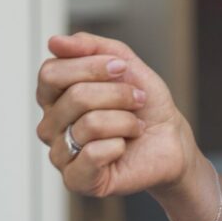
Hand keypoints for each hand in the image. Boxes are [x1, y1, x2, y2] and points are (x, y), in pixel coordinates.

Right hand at [36, 32, 197, 197]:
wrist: (171, 139)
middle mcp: (50, 125)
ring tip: (134, 125)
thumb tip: (55, 41)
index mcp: (55, 96)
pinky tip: (124, 147)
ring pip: (89, 123)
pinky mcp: (76, 180)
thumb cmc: (145, 104)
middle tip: (137, 100)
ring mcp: (60, 154)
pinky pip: (93, 154)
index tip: (122, 68)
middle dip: (119, 93)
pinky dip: (120, 144)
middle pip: (75, 96)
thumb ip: (91, 47)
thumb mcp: (125, 64)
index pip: (51, 72)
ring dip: (126, 119)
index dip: (92, 66)